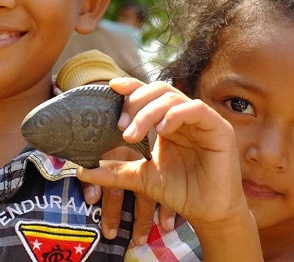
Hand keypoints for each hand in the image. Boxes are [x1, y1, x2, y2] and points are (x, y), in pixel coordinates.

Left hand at [77, 78, 244, 226]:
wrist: (207, 213)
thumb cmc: (179, 191)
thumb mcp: (140, 177)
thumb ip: (114, 170)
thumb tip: (80, 170)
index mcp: (166, 121)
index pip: (148, 94)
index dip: (131, 87)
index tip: (111, 87)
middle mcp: (183, 115)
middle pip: (156, 90)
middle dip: (134, 104)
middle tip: (119, 127)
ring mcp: (201, 119)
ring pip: (171, 97)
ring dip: (147, 112)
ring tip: (132, 135)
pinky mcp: (219, 128)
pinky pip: (195, 109)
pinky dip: (175, 114)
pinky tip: (162, 129)